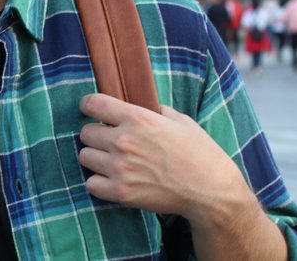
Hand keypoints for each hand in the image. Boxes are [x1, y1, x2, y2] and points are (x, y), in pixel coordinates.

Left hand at [77, 93, 249, 224]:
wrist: (212, 191)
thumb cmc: (200, 153)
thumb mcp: (180, 121)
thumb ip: (154, 110)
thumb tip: (138, 103)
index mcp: (138, 118)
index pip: (93, 103)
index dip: (88, 105)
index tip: (90, 110)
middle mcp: (124, 141)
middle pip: (85, 133)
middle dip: (96, 135)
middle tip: (110, 142)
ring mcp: (120, 168)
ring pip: (85, 157)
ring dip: (96, 158)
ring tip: (113, 162)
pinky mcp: (121, 192)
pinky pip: (91, 183)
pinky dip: (99, 182)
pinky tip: (113, 180)